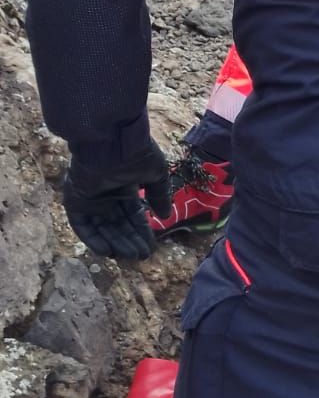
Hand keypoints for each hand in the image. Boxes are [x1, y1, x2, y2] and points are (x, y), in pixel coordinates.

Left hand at [62, 142, 171, 258]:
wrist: (112, 142)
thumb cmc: (136, 154)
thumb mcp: (156, 175)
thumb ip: (160, 195)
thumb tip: (165, 216)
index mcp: (124, 187)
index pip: (133, 215)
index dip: (142, 231)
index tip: (151, 247)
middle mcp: (107, 195)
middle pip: (118, 225)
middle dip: (130, 241)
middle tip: (142, 256)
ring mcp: (90, 199)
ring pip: (102, 228)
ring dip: (115, 243)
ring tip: (130, 256)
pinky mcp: (75, 202)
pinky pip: (82, 226)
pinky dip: (93, 239)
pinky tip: (108, 252)